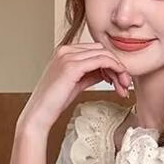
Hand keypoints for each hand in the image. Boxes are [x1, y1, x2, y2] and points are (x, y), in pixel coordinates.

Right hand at [19, 41, 133, 131]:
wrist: (39, 114)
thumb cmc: (54, 102)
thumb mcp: (76, 83)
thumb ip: (90, 74)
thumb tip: (108, 71)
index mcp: (64, 51)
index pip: (96, 50)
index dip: (110, 63)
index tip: (118, 79)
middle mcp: (65, 50)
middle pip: (101, 50)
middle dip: (117, 65)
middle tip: (124, 84)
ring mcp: (68, 56)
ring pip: (104, 54)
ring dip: (118, 69)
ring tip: (122, 86)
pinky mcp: (72, 66)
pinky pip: (102, 61)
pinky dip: (114, 69)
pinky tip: (118, 81)